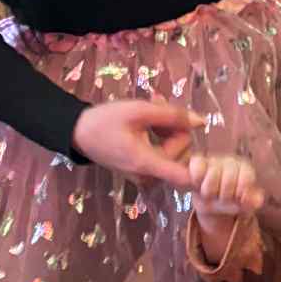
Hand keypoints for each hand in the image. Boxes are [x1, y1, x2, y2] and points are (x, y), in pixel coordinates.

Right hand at [71, 99, 200, 185]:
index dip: (201, 164)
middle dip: (175, 126)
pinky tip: (149, 119)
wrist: (79, 133)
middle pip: (183, 151)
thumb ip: (172, 115)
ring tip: (151, 107)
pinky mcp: (145, 172)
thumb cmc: (105, 121)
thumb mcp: (138, 110)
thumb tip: (201, 122)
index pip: (186, 177)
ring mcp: (147, 176)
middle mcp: (150, 176)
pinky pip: (165, 153)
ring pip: (176, 150)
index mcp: (147, 164)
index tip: (199, 142)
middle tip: (158, 104)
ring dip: (168, 127)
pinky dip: (162, 135)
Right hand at [189, 153, 265, 232]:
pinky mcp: (197, 162)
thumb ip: (253, 202)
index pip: (246, 179)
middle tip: (222, 198)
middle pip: (228, 180)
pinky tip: (198, 185)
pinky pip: (197, 166)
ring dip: (209, 192)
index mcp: (245, 168)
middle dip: (224, 195)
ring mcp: (214, 160)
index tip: (236, 198)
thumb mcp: (246, 204)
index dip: (239, 193)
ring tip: (211, 194)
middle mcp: (230, 161)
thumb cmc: (232, 200)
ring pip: (211, 177)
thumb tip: (252, 200)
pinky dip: (196, 178)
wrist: (212, 201)